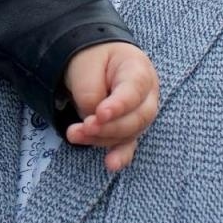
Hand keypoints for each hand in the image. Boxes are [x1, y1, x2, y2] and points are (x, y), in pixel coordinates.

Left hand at [62, 42, 159, 171]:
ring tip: (75, 135)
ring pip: (128, 133)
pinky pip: (128, 144)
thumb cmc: (94, 57)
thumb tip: (93, 120)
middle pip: (136, 118)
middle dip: (108, 127)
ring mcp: (141, 113)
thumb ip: (90, 91)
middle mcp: (147, 94)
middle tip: (84, 126)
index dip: (118, 106)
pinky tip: (111, 164)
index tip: (100, 114)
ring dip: (102, 139)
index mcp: (138, 70)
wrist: (98, 58)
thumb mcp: (87, 65)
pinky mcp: (130, 128)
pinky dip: (120, 155)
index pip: (134, 91)